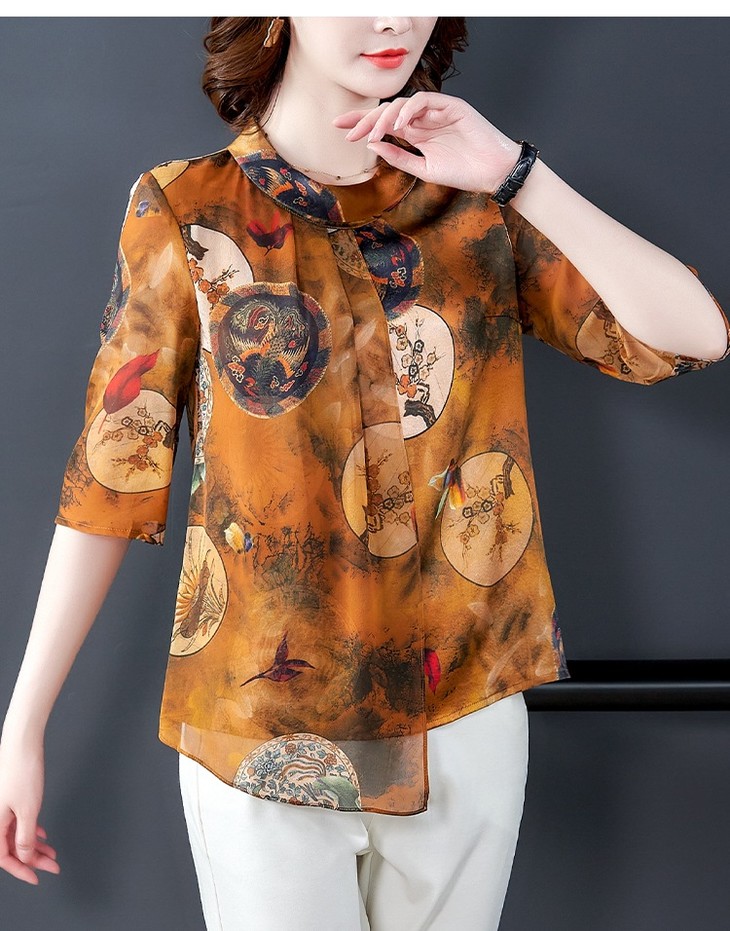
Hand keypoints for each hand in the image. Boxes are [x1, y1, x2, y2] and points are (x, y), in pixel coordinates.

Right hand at [0, 738, 59, 883]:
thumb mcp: (27, 810)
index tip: (37, 877)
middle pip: (11, 847)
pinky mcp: (8, 797)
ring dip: (34, 844)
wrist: (22, 742)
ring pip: (16, 834)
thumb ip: (24, 838)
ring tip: (52, 851)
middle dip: (33, 858)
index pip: (3, 857)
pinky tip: (42, 833)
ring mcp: (0, 807)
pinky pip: (17, 821)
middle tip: (52, 865)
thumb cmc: (22, 770)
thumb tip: (24, 858)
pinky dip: (30, 828)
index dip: (21, 870)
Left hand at [332, 91, 522, 193]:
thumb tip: (372, 146)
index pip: (384, 124)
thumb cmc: (463, 172)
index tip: (340, 130)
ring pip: (402, 104)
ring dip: (384, 117)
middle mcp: (422, 119)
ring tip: (372, 133)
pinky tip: (398, 123)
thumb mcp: (424, 170)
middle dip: (364, 118)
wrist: (491, 172)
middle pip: (387, 111)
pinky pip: (424, 100)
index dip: (362, 124)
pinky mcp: (451, 105)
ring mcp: (436, 111)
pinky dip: (408, 109)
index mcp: (415, 133)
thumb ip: (399, 157)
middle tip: (345, 128)